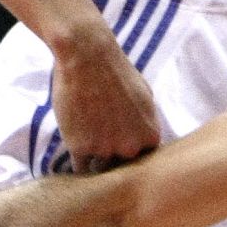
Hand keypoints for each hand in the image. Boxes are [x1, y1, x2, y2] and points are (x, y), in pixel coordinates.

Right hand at [51, 31, 160, 173]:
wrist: (87, 57)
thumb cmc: (117, 72)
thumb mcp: (145, 97)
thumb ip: (145, 123)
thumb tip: (145, 137)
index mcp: (150, 136)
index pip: (145, 161)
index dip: (133, 157)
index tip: (124, 154)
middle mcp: (130, 147)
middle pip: (123, 168)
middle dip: (115, 161)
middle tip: (104, 153)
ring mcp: (104, 150)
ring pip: (100, 169)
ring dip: (95, 164)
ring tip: (89, 156)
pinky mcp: (79, 147)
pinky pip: (79, 167)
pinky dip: (78, 164)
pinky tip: (76, 159)